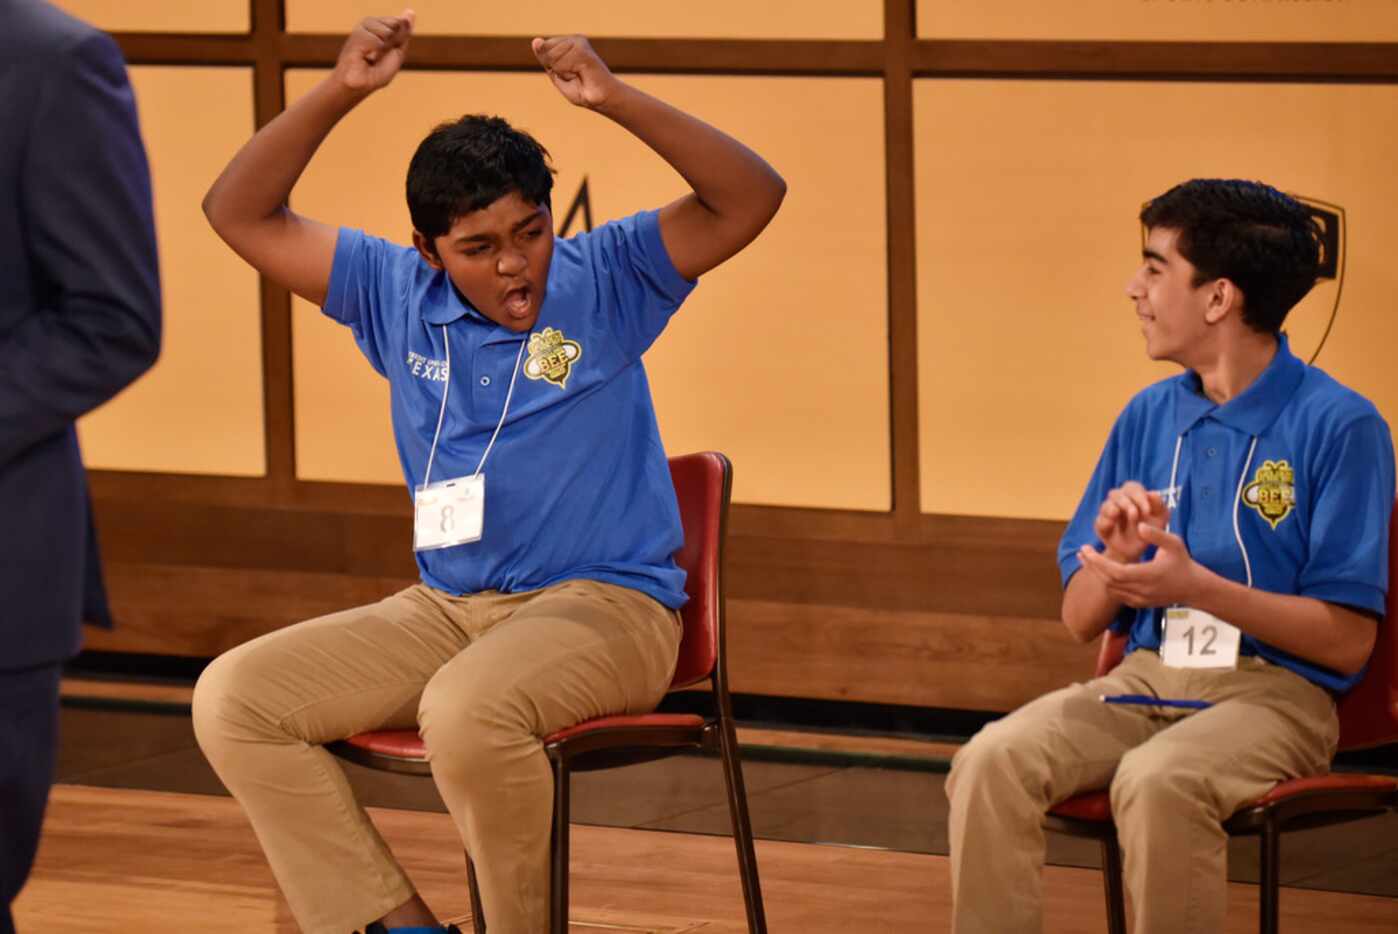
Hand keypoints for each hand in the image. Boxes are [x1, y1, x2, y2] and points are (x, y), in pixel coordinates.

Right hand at [334, 10, 414, 94]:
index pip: (398, 22)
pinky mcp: (354, 36)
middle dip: (393, 43)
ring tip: (372, 57)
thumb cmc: (378, 71)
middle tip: (380, 56)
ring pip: (385, 31)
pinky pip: (374, 38)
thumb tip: (411, 11)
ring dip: (383, 49)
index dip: (399, 40)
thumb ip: (404, 32)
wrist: (362, 84)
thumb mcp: (397, 51)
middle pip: (394, 23)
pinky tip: (365, 57)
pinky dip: (374, 50)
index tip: (389, 51)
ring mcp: (361, 29)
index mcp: (380, 26)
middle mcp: (370, 24)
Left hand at [532, 35, 620, 109]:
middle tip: (574, 75)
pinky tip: (581, 73)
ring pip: (553, 55)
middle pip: (545, 50)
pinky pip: (562, 60)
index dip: (550, 66)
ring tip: (579, 75)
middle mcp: (573, 39)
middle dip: (554, 68)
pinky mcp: (583, 48)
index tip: (567, 75)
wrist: (601, 100)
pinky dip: (568, 71)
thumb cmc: (580, 89)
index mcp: (566, 43)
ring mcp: (579, 42)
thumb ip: (544, 57)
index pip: (541, 48)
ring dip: (563, 71)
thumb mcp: (556, 73)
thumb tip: (536, 41)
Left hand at [1078, 523, 1205, 608]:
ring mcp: (1139, 600)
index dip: (1098, 562)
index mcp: (1148, 575)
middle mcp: (1141, 591)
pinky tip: (1100, 570)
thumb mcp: (1174, 543)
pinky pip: (1117, 595)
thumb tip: (1139, 526)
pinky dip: (1106, 583)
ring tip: (1086, 559)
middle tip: (1082, 551)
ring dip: (1097, 574)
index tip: (1086, 549)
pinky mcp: (1139, 604)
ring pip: (1111, 589)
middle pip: (1109, 581)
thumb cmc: (1183, 562)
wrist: (1194, 588)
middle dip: (1092, 566)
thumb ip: (1156, 534)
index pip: (1115, 572)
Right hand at [1092, 481, 1167, 561]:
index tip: (1148, 510)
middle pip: (1115, 493)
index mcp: (1133, 497)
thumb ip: (1159, 506)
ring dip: (1114, 510)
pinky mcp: (1101, 526)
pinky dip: (1106, 522)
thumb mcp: (1161, 519)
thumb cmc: (1150, 531)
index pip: (1131, 487)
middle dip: (1125, 503)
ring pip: (1105, 505)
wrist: (1138, 551)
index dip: (1139, 495)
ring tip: (1124, 520)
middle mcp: (1118, 503)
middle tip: (1135, 515)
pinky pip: (1099, 521)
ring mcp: (1107, 514)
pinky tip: (1113, 526)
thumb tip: (1153, 493)